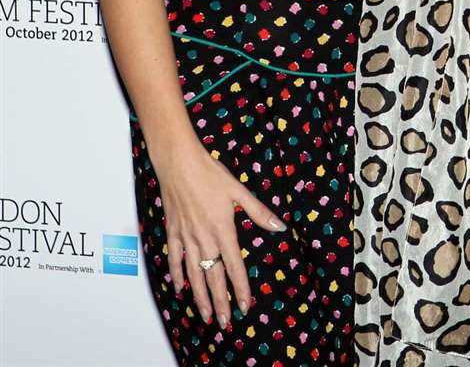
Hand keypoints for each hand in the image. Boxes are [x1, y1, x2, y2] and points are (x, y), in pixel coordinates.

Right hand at [154, 144, 285, 328]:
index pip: (234, 267)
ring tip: (204, 315)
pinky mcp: (173, 232)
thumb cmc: (211, 175)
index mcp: (223, 230)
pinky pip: (174, 259)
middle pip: (213, 277)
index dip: (240, 288)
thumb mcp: (240, 191)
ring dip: (199, 296)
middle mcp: (204, 239)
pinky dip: (176, 275)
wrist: (179, 164)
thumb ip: (259, 212)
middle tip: (224, 322)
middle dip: (219, 302)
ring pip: (193, 274)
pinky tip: (180, 287)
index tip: (245, 305)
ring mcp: (186, 237)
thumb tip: (280, 227)